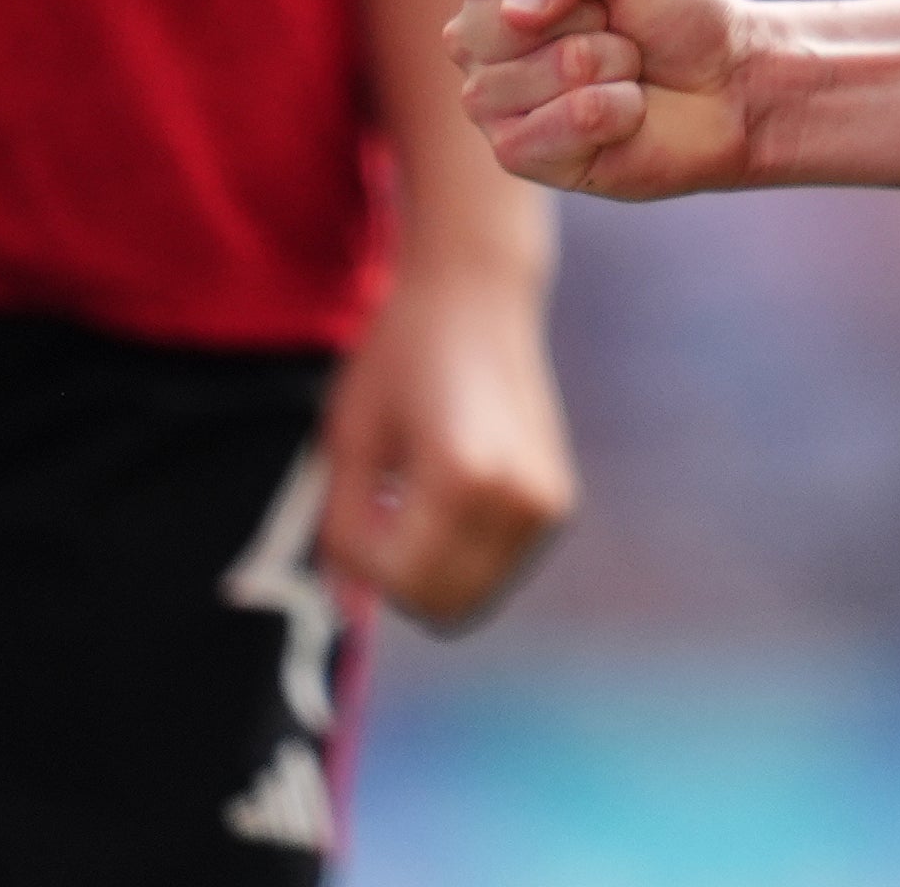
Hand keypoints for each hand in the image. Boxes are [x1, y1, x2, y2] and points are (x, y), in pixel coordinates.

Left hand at [318, 250, 572, 629]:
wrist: (476, 296)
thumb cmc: (402, 354)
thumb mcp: (351, 437)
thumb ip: (341, 526)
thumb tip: (344, 603)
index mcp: (463, 476)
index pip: (399, 576)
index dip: (359, 560)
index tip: (348, 513)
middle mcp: (517, 497)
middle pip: (443, 604)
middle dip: (396, 578)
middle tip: (376, 517)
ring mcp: (546, 503)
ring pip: (473, 595)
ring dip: (430, 572)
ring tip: (409, 504)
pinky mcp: (557, 502)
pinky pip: (496, 567)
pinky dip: (461, 557)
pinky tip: (444, 500)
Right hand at [451, 0, 764, 200]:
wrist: (725, 83)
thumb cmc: (670, 11)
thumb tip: (516, 13)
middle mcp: (479, 38)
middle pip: (508, 20)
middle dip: (590, 19)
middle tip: (613, 29)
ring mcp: (491, 100)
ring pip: (545, 70)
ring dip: (611, 65)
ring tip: (622, 71)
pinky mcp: (518, 154)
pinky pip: (569, 121)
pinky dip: (619, 110)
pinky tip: (624, 112)